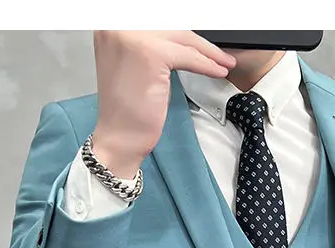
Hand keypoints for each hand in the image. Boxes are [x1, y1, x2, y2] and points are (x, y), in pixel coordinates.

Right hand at [91, 31, 235, 177]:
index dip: (183, 33)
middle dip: (199, 41)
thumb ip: (147, 45)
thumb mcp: (132, 65)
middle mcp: (117, 25)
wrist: (119, 137)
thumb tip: (177, 38)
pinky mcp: (151, 54)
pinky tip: (218, 71)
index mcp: (110, 25)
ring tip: (223, 62)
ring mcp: (133, 37)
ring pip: (183, 38)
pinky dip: (207, 64)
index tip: (201, 41)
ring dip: (209, 52)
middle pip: (171, 27)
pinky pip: (189, 56)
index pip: (158, 22)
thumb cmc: (125, 110)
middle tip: (219, 53)